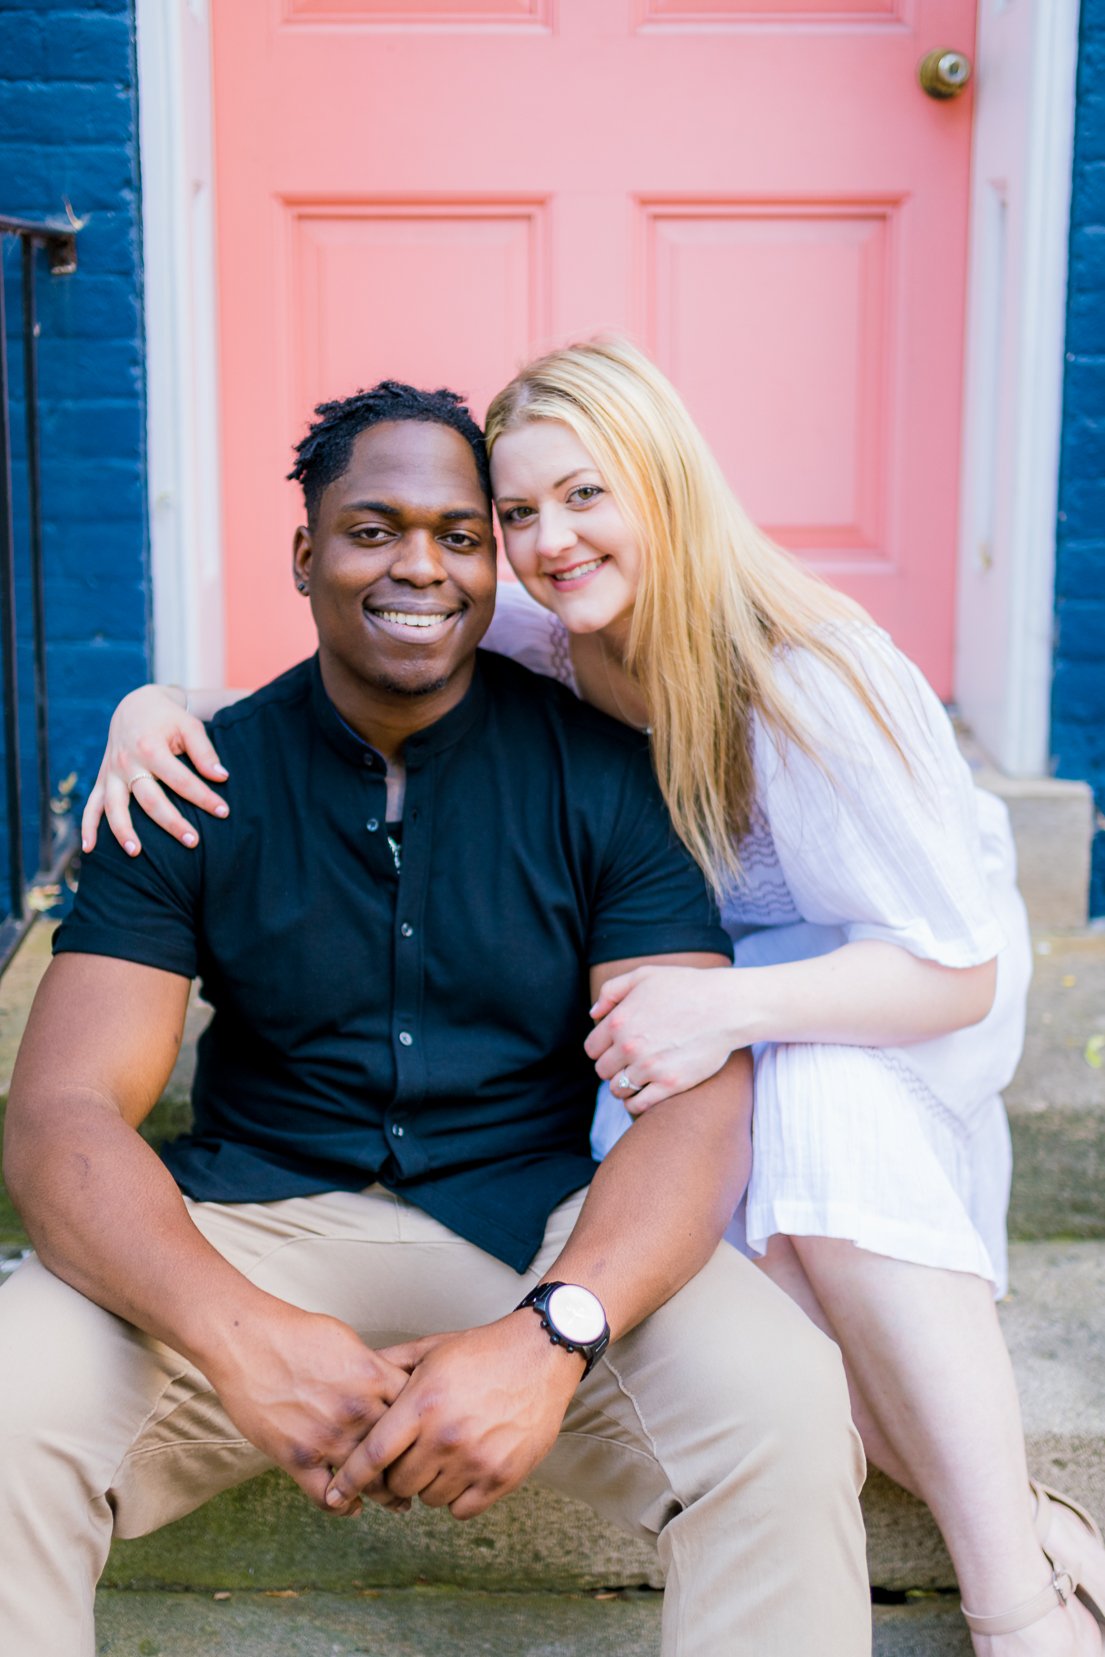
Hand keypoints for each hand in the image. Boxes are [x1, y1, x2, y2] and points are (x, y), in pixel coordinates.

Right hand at [81, 685, 228, 856]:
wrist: (135, 705)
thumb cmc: (169, 718)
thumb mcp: (190, 726)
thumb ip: (205, 752)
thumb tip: (222, 777)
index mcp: (150, 747)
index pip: (181, 780)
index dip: (204, 797)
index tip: (224, 812)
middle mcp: (127, 762)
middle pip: (149, 799)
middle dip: (171, 823)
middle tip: (193, 842)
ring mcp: (111, 772)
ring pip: (114, 806)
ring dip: (123, 831)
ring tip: (137, 853)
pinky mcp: (102, 779)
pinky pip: (91, 805)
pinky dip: (88, 827)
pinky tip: (89, 850)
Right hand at [203, 1301, 410, 1515]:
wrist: (246, 1340)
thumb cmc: (296, 1333)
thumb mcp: (348, 1341)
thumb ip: (372, 1369)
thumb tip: (388, 1384)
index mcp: (374, 1377)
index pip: (417, 1413)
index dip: (426, 1429)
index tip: (429, 1439)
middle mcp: (356, 1410)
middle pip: (399, 1452)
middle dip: (412, 1468)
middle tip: (420, 1478)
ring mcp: (326, 1437)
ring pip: (368, 1480)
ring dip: (385, 1495)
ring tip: (397, 1502)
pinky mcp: (296, 1457)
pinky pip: (326, 1495)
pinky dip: (341, 1505)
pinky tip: (349, 1505)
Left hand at [323, 1313, 581, 1520]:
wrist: (541, 1354)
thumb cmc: (481, 1351)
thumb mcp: (431, 1349)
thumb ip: (391, 1366)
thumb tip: (355, 1376)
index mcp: (423, 1404)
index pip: (372, 1455)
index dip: (349, 1479)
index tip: (333, 1495)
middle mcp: (446, 1436)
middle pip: (399, 1483)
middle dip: (397, 1473)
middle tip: (411, 1454)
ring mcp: (476, 1460)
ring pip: (429, 1498)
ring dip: (429, 1483)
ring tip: (442, 1456)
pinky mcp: (502, 1477)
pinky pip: (461, 1510)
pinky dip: (457, 1497)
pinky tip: (463, 1470)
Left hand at [585, 965, 741, 1110]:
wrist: (726, 1006)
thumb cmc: (686, 987)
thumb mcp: (644, 975)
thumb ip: (611, 991)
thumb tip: (593, 1013)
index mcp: (619, 1021)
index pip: (592, 1049)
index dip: (601, 1049)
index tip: (613, 1048)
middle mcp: (630, 1046)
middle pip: (603, 1071)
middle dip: (612, 1067)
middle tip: (627, 1062)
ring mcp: (650, 1067)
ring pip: (618, 1089)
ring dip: (623, 1085)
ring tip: (636, 1078)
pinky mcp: (670, 1084)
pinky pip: (638, 1105)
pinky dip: (635, 1103)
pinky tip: (643, 1094)